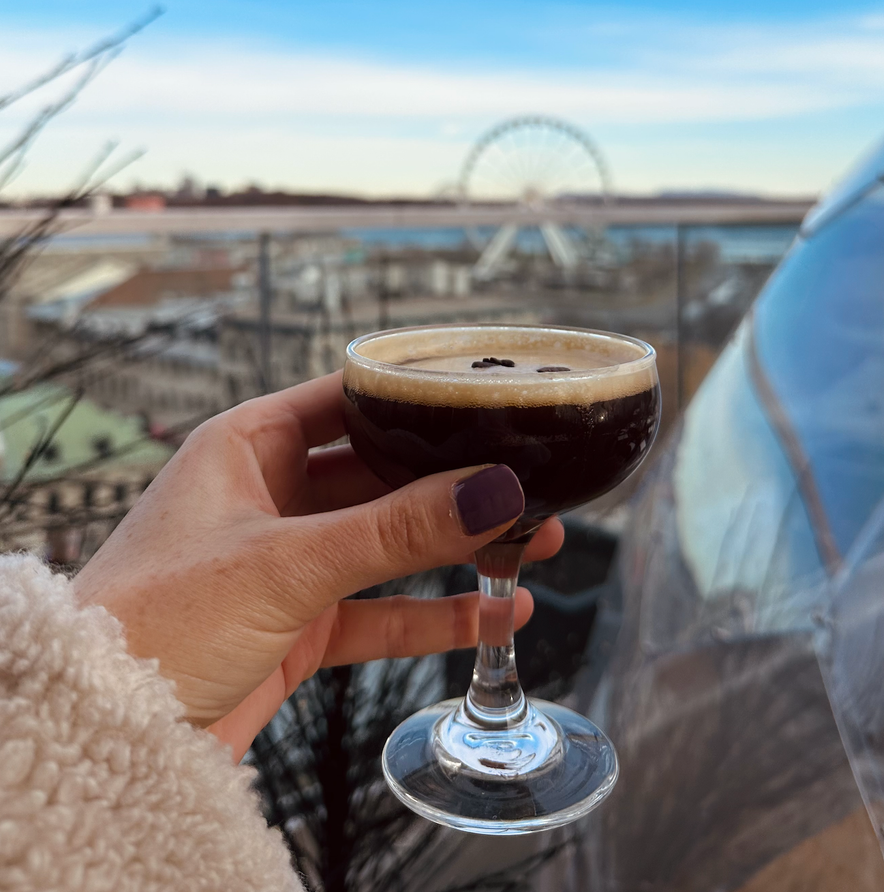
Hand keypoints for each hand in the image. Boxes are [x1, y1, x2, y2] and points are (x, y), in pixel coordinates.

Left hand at [72, 372, 562, 760]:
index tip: (486, 395)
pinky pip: (379, 610)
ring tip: (535, 540)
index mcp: (246, 445)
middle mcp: (268, 494)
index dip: (414, 396)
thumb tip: (495, 489)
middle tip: (527, 480)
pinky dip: (433, 613)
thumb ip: (396, 529)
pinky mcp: (295, 627)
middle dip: (453, 480)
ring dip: (455, 546)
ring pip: (387, 542)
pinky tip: (493, 613)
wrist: (99, 738)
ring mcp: (285, 562)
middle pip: (380, 472)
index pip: (346, 397)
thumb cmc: (154, 622)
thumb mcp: (286, 563)